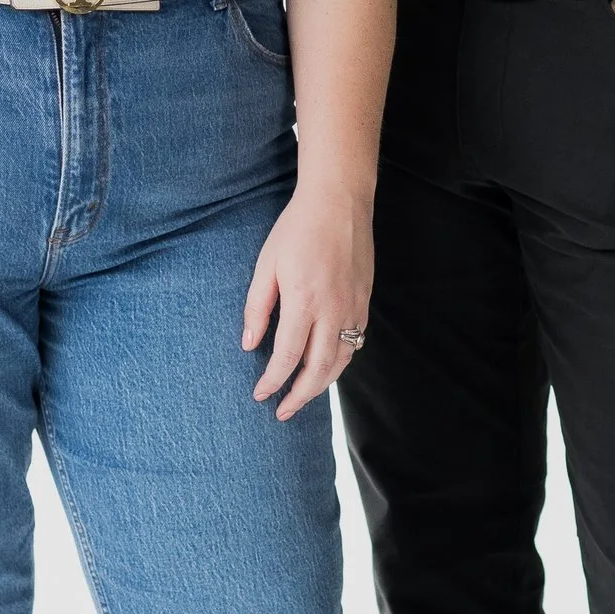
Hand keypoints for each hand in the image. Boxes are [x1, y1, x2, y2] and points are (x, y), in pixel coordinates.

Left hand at [242, 184, 373, 418]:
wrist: (339, 201)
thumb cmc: (297, 229)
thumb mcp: (266, 265)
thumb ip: (257, 308)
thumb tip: (249, 345)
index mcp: (304, 301)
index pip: (288, 357)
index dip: (273, 381)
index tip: (260, 395)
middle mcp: (333, 310)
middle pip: (319, 370)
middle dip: (300, 396)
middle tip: (283, 411)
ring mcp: (353, 307)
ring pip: (341, 361)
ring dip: (322, 385)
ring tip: (303, 396)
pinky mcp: (365, 301)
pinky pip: (355, 343)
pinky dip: (340, 362)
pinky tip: (326, 366)